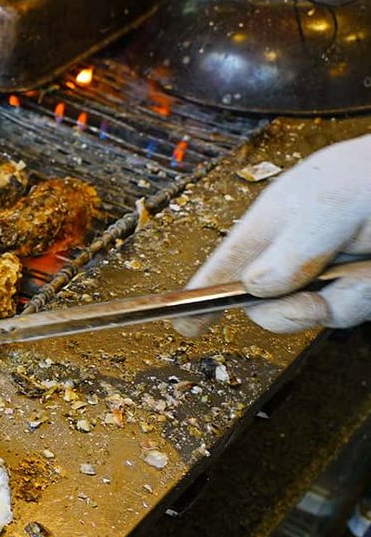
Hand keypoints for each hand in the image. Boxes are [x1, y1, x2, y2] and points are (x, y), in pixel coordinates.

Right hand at [173, 133, 370, 335]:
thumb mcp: (328, 210)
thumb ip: (289, 252)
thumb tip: (253, 288)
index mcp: (272, 223)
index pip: (224, 265)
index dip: (201, 297)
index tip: (184, 325)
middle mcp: (296, 251)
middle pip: (267, 305)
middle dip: (291, 312)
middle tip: (313, 300)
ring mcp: (332, 271)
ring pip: (318, 312)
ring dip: (345, 299)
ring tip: (366, 268)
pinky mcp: (360, 286)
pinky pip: (352, 311)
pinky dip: (367, 296)